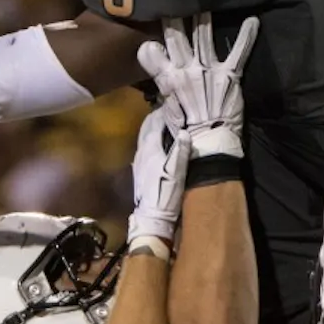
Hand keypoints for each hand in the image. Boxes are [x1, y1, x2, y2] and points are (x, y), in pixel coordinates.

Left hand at [128, 109, 190, 251]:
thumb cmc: (166, 193)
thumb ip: (180, 151)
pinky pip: (144, 149)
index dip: (162, 114)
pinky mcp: (139, 172)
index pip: (153, 125)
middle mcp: (141, 153)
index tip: (171, 106)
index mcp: (150, 149)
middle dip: (156, 120)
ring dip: (153, 131)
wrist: (152, 218)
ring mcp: (138, 163)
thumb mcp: (176, 172)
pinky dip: (151, 142)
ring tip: (165, 125)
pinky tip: (159, 146)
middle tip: (169, 112)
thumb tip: (185, 132)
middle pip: (146, 130)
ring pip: (144, 140)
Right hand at [137, 14, 258, 158]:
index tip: (157, 15)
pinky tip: (254, 19)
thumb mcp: (164, 104)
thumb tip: (150, 56)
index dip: (155, 34)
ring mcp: (208, 70)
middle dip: (176, 13)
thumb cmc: (185, 127)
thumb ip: (160, 78)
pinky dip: (246, 36)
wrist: (208, 142)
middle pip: (177, 35)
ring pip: (203, 36)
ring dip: (204, 16)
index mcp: (167, 78)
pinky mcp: (229, 75)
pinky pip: (239, 52)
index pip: (153, 49)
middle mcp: (185, 69)